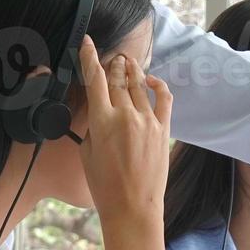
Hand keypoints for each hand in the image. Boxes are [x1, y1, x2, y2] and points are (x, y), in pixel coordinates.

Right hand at [76, 36, 171, 222]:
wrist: (133, 208)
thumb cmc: (104, 185)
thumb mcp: (86, 152)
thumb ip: (92, 126)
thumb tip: (100, 111)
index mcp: (101, 121)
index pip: (94, 79)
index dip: (89, 57)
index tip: (88, 42)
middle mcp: (125, 116)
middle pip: (118, 79)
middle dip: (113, 65)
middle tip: (112, 57)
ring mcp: (147, 121)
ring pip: (138, 85)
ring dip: (132, 70)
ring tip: (128, 62)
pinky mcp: (163, 129)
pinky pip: (163, 98)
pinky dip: (157, 85)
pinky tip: (150, 80)